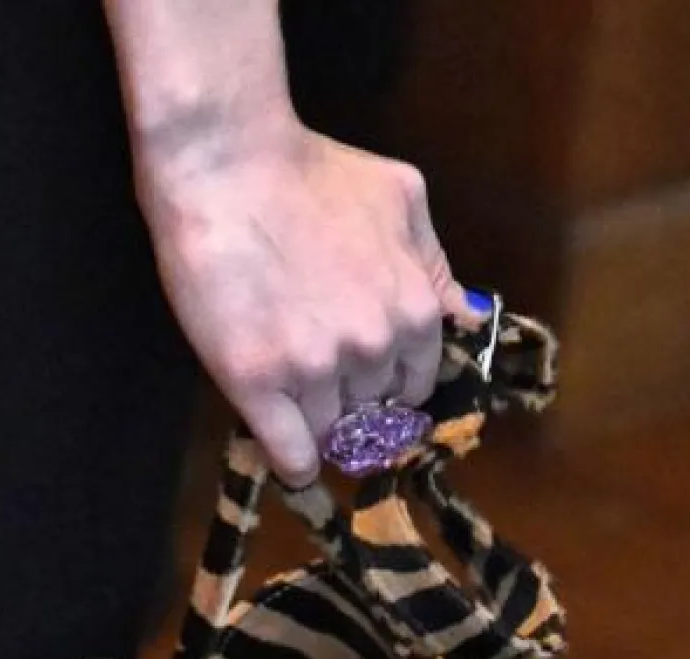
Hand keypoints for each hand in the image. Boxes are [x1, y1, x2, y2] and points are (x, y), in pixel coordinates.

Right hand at [132, 118, 480, 485]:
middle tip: (320, 382)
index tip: (364, 382)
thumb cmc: (309, 172)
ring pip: (332, 436)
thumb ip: (433, 263)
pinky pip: (292, 457)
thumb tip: (465, 316)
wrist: (225, 162)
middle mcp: (374, 350)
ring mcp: (316, 371)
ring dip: (318, 430)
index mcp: (416, 314)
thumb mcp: (400, 199)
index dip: (388, 386)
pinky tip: (289, 459)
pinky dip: (294, 465)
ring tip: (294, 406)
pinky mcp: (259, 386)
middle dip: (352, 404)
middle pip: (373, 413)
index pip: (416, 386)